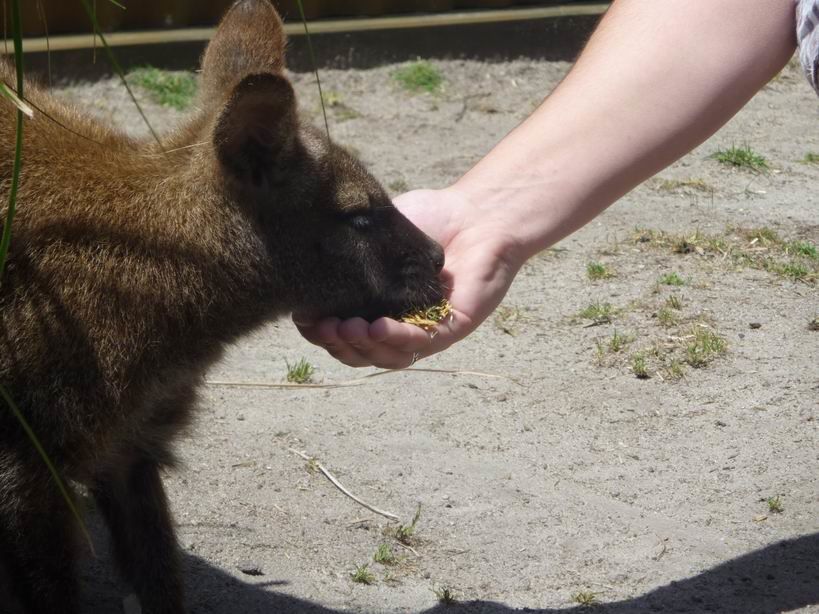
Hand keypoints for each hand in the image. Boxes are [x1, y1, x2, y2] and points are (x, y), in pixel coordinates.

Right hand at [293, 187, 525, 367]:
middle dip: (336, 344)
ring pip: (389, 356)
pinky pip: (422, 344)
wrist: (478, 211)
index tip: (301, 318)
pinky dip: (398, 338)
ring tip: (345, 328)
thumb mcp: (380, 231)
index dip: (320, 332)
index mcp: (377, 305)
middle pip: (361, 351)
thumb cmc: (432, 217)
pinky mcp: (452, 328)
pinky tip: (378, 326)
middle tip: (321, 327)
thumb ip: (352, 247)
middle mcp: (399, 323)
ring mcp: (425, 329)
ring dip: (362, 347)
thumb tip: (307, 252)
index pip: (343, 332)